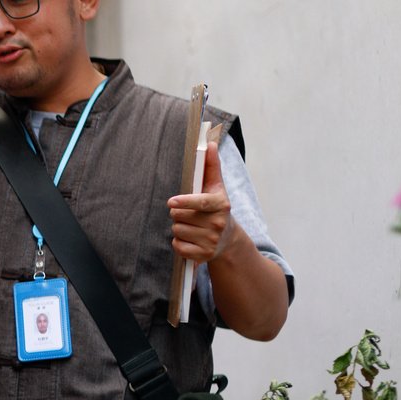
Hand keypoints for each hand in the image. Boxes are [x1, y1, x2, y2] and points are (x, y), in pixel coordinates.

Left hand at [167, 141, 238, 263]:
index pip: (201, 202)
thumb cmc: (216, 208)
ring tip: (191, 226)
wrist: (228, 240)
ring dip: (178, 227)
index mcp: (221, 205)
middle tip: (187, 213)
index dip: (185, 202)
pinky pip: (178, 246)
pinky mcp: (204, 255)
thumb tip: (210, 143)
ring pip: (177, 231)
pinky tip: (190, 239)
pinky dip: (179, 242)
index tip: (172, 202)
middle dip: (178, 213)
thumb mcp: (217, 188)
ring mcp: (212, 241)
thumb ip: (212, 166)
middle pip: (180, 216)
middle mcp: (218, 224)